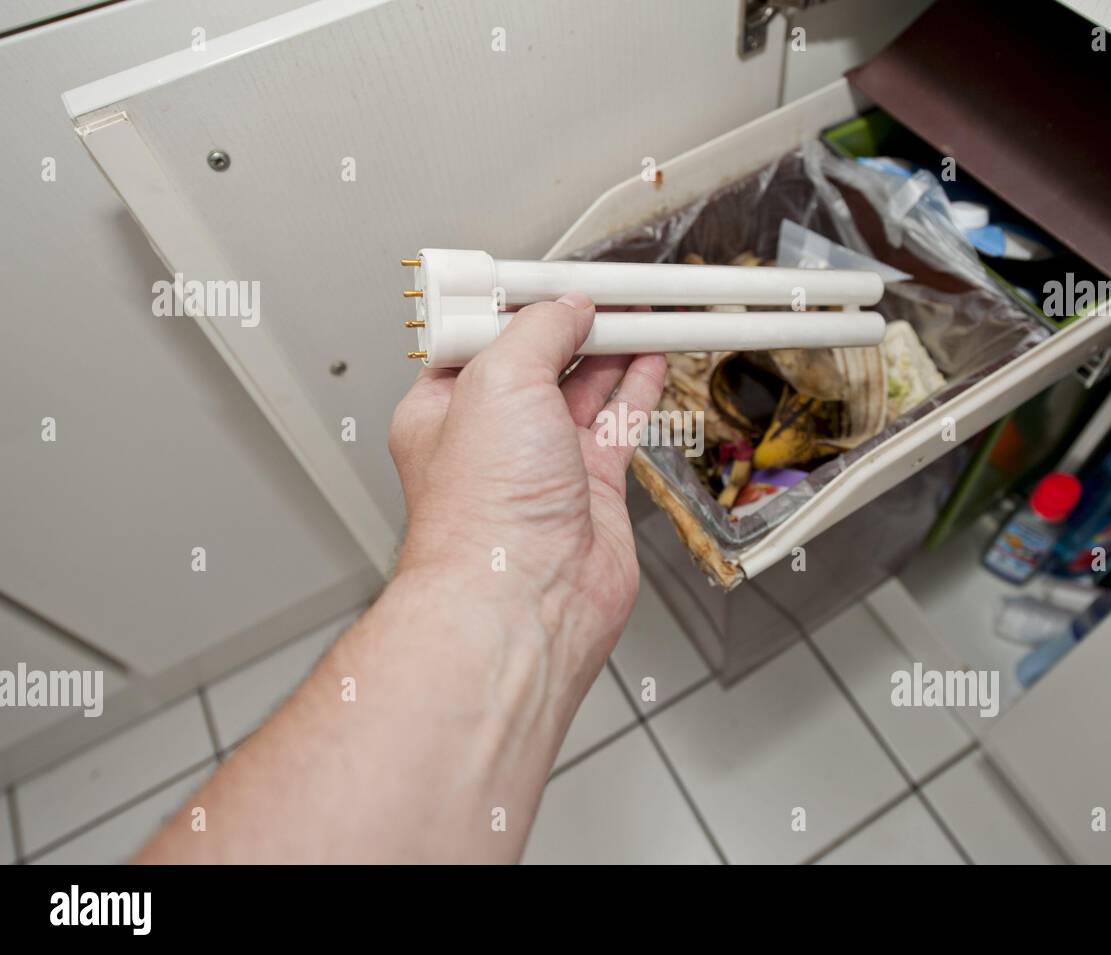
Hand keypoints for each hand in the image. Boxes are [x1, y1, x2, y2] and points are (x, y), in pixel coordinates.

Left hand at [388, 292, 666, 685]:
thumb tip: (567, 307)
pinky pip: (618, 424)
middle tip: (611, 289)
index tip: (556, 276)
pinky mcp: (590, 489)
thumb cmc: (484, 512)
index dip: (521, 303)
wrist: (526, 597)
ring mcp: (544, 464)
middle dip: (574, 322)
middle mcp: (493, 437)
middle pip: (540, 360)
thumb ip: (538, 332)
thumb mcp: (497, 381)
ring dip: (613, 348)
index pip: (484, 336)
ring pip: (584, 389)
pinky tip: (651, 358)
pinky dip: (638, 388)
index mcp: (444, 408)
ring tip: (641, 311)